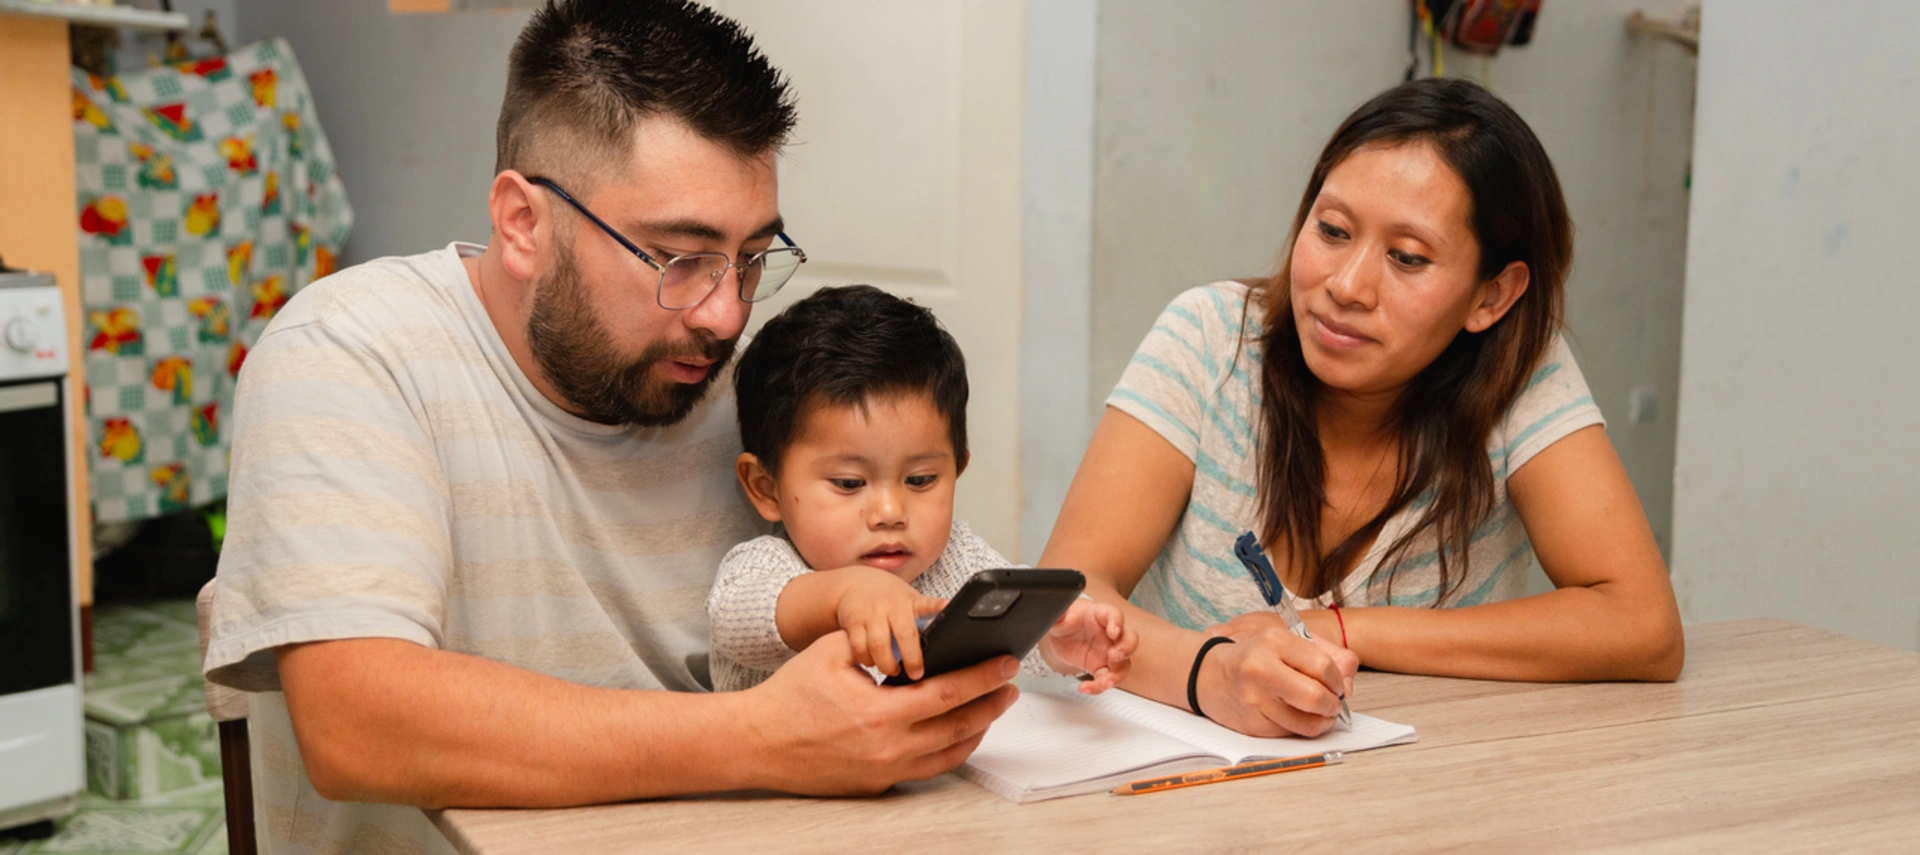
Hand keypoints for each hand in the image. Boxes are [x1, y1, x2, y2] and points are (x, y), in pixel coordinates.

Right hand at [744, 632, 1019, 794]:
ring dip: (978, 728)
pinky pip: (928, 768)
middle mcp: (888, 749)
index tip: (1008, 663)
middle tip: (1012, 684)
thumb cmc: (791, 694)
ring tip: (992, 705)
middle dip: (992, 703)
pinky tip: (959, 731)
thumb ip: (879, 640)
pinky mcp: (878, 784)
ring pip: (950, 754)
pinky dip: (951, 749)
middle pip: (960, 727)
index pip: (949, 693)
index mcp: (880, 713)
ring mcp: (885, 771)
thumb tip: (922, 630)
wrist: (757, 742)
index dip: (984, 677)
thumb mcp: (833, 651)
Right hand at [830, 567, 946, 679]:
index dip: (937, 608)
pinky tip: (872, 662)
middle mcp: (889, 606)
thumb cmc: (890, 597)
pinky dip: (866, 660)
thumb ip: (924, 616)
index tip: (946, 611)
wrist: (856, 584)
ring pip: (877, 645)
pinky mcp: (852, 624)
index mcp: (908, 602)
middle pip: (903, 635)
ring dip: (885, 664)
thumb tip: (942, 637)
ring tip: (891, 670)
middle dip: (911, 659)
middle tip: (915, 674)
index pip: (926, 606)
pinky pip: (859, 648)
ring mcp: (869, 614)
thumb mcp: (910, 600)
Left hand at [1038, 600, 1138, 693]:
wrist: (1060, 635)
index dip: (1117, 622)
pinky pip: (1106, 679)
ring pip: (1123, 664)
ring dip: (1117, 675)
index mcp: (1100, 615)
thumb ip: (1059, 613)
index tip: (1113, 631)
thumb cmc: (1066, 619)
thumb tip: (1054, 608)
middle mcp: (1109, 634)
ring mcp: (1108, 652)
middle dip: (1127, 648)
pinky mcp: (1101, 667)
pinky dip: (1099, 687)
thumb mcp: (1059, 614)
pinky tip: (1085, 688)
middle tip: (1115, 656)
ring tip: (1105, 682)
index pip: (1114, 614)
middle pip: (1129, 639)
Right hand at [1197, 611, 1358, 737]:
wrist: (1205, 672)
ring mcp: (1254, 700)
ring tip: (1317, 711)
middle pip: (1316, 698)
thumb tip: (1350, 680)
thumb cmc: (1252, 653)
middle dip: (1333, 705)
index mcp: (1273, 641)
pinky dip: (1299, 727)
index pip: (1323, 666)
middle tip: (1332, 703)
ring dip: (1321, 721)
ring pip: (1307, 723)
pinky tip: (1293, 714)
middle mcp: (1261, 670)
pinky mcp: (1251, 724)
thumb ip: (1326, 652)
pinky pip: (1290, 733)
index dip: (1338, 680)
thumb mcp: (1286, 638)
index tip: (1337, 684)